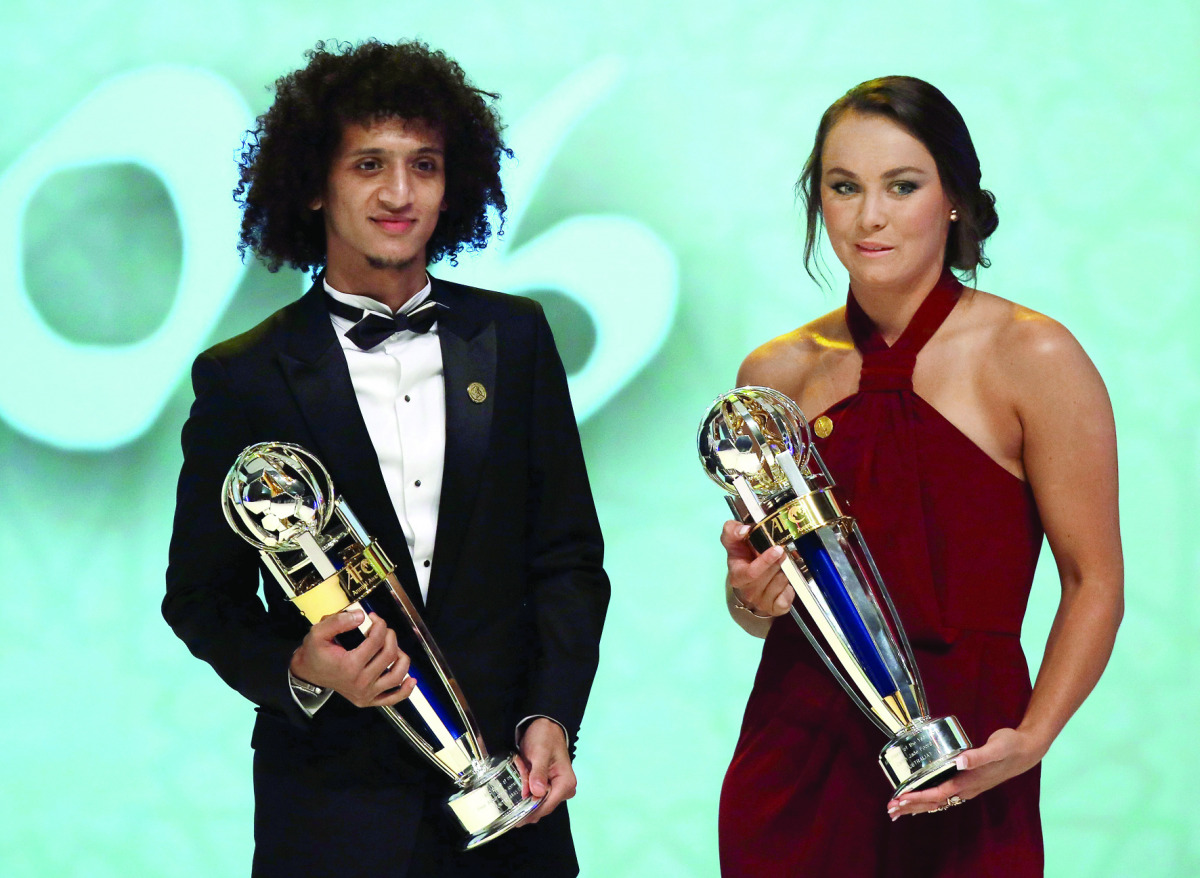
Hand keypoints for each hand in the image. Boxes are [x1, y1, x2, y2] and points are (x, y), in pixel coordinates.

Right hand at [290, 609, 415, 707]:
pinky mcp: (369, 700)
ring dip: (401, 657)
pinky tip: (411, 679)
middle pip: (389, 654)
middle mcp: (360, 682)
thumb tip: (361, 616)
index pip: (377, 640)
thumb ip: (338, 621)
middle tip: (382, 629)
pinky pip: (393, 699)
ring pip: (397, 675)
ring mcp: (366, 694)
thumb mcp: (319, 632)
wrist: (308, 674)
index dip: (380, 624)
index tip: (374, 618)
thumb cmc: (315, 653)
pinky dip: (405, 690)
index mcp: (349, 666)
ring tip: (393, 647)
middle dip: (389, 635)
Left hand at [514, 718, 575, 823]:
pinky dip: (525, 784)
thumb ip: (539, 773)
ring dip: (524, 787)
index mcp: (566, 784)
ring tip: (522, 765)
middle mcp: (564, 790)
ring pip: (534, 800)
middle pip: (540, 805)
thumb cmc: (544, 737)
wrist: (545, 726)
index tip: (514, 817)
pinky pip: (533, 794)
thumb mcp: (540, 752)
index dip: (530, 812)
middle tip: (519, 772)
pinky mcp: (549, 787)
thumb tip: (537, 793)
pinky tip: (524, 769)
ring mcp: (556, 789)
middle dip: (525, 795)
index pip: (547, 806)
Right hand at [720, 520, 792, 616]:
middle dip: (779, 562)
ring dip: (785, 571)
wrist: (746, 586)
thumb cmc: (742, 560)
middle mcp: (748, 592)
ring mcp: (762, 603)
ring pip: (781, 583)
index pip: (752, 572)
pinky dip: (790, 586)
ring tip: (782, 565)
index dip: (766, 561)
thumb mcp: (733, 543)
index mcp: (737, 576)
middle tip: (784, 551)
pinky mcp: (776, 609)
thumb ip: (732, 531)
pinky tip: (785, 581)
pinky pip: (788, 596)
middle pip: (771, 575)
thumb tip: (745, 530)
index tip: (777, 548)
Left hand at [885, 727, 1046, 818]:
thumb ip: (977, 755)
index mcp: (968, 781)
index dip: (918, 797)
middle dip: (911, 806)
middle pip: (934, 803)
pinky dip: (929, 800)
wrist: (1026, 751)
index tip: (900, 799)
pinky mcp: (968, 783)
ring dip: (917, 806)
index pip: (938, 794)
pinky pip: (945, 796)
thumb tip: (960, 761)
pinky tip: (920, 801)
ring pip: (938, 802)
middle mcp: (966, 788)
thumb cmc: (1009, 747)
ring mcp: (967, 787)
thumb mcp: (995, 747)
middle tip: (890, 810)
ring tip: (897, 810)